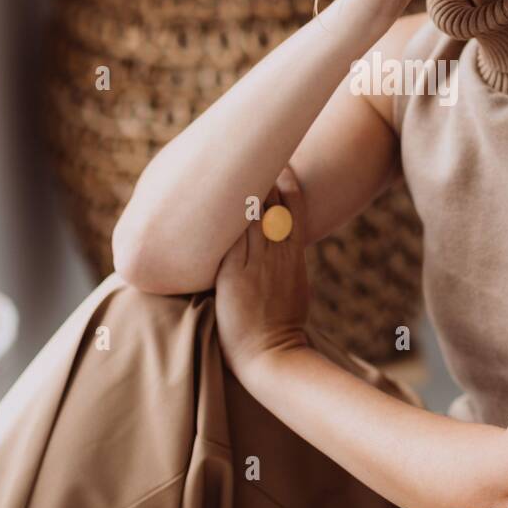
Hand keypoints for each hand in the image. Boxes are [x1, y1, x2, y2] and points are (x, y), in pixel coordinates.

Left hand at [213, 164, 310, 370]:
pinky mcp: (234, 273)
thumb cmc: (282, 327)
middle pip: (272, 202)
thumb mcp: (294, 288)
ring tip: (229, 161)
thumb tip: (283, 252)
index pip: (294, 207)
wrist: (273, 356)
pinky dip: (222, 214)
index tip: (279, 163)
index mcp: (294, 255)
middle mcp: (278, 253)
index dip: (287, 181)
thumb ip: (285, 265)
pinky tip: (213, 195)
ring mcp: (256, 262)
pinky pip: (228, 236)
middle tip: (248, 150)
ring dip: (241, 188)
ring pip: (249, 213)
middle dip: (262, 174)